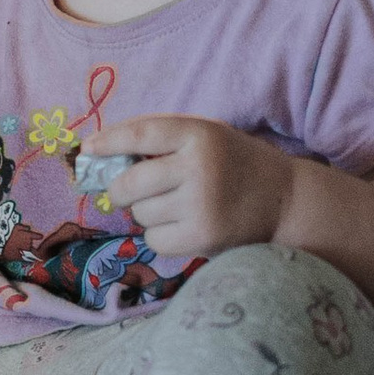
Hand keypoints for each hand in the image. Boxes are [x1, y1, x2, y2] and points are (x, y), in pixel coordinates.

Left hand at [93, 114, 292, 268]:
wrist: (286, 201)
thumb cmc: (234, 164)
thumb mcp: (206, 135)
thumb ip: (161, 139)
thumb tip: (98, 150)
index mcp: (199, 134)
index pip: (140, 134)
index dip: (108, 142)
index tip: (88, 150)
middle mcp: (198, 167)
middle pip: (129, 182)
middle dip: (119, 189)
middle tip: (126, 191)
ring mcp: (201, 205)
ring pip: (141, 214)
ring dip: (146, 212)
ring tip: (174, 206)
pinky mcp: (202, 237)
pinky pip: (154, 240)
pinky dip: (160, 235)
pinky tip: (183, 225)